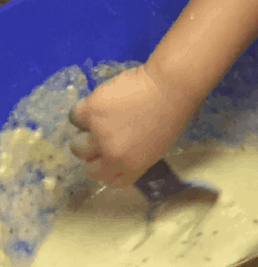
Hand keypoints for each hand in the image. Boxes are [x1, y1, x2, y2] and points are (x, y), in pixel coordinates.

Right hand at [68, 65, 198, 186]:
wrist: (170, 86)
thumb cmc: (173, 113)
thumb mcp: (158, 146)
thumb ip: (136, 156)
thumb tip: (121, 153)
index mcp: (131, 166)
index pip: (107, 179)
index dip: (106, 169)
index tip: (107, 158)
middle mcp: (111, 155)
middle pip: (89, 168)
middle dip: (95, 156)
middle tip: (102, 138)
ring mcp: (98, 133)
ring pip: (77, 145)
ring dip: (85, 136)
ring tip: (98, 120)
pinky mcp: (90, 111)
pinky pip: (76, 116)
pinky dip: (83, 111)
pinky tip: (98, 103)